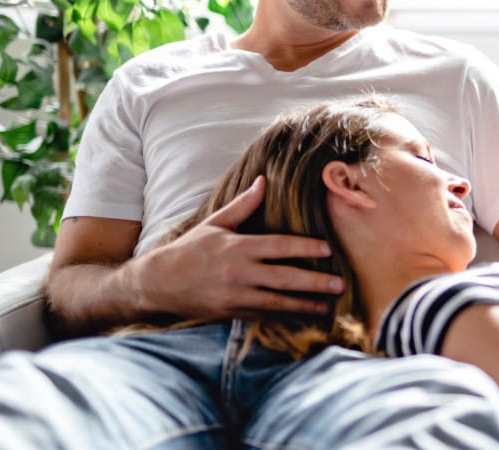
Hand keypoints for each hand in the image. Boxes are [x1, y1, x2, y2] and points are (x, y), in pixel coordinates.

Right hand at [133, 176, 343, 318]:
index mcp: (238, 247)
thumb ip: (243, 205)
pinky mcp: (231, 313)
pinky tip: (304, 317)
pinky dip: (286, 317)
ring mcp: (235, 296)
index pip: (279, 246)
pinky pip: (264, 316)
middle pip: (284, 278)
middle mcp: (239, 272)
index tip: (329, 249)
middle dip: (315, 282)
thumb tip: (263, 180)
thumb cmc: (190, 249)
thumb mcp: (215, 223)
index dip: (306, 247)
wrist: (158, 283)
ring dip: (305, 305)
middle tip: (340, 284)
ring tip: (329, 307)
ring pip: (277, 302)